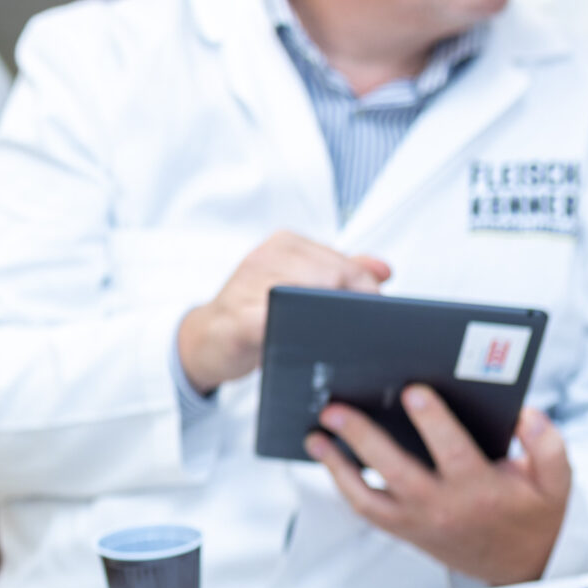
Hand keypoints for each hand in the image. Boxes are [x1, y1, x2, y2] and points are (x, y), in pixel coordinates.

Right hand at [176, 231, 391, 394]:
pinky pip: (278, 322)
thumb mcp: (296, 286)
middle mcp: (266, 257)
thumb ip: (340, 274)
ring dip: (327, 320)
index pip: (342, 261)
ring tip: (329, 337)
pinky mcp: (238, 318)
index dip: (365, 289)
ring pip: (309, 297)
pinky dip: (297, 333)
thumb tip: (384, 270)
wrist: (204, 341)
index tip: (373, 312)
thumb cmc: (252, 314)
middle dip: (351, 305)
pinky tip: (305, 343)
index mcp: (285, 244)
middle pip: (332, 276)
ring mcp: (249, 284)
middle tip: (357, 330)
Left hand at [307, 393, 570, 583]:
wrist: (521, 564)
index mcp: (481, 490)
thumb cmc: (535, 512)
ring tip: (314, 435)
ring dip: (336, 466)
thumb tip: (525, 413)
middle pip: (395, 471)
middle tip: (334, 408)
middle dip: (363, 439)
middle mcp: (443, 508)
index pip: (453, 452)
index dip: (433, 421)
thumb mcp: (557, 481)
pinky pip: (365, 510)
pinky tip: (327, 457)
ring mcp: (417, 523)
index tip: (412, 390)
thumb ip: (547, 444)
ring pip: (367, 497)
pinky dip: (342, 484)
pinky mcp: (403, 530)